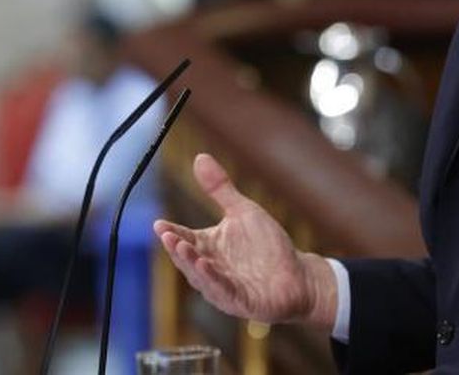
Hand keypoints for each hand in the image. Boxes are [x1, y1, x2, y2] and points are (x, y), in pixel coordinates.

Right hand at [154, 153, 338, 327]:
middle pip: (187, 258)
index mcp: (208, 247)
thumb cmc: (268, 246)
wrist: (298, 276)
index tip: (159, 224)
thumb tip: (199, 157)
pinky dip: (212, 279)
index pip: (184, 238)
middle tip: (165, 234)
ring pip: (201, 276)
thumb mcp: (243, 211)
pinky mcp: (241, 301)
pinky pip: (223, 291)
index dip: (171, 233)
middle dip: (176, 247)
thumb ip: (219, 189)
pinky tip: (205, 265)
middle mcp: (210, 268)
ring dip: (190, 263)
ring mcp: (223, 287)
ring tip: (181, 247)